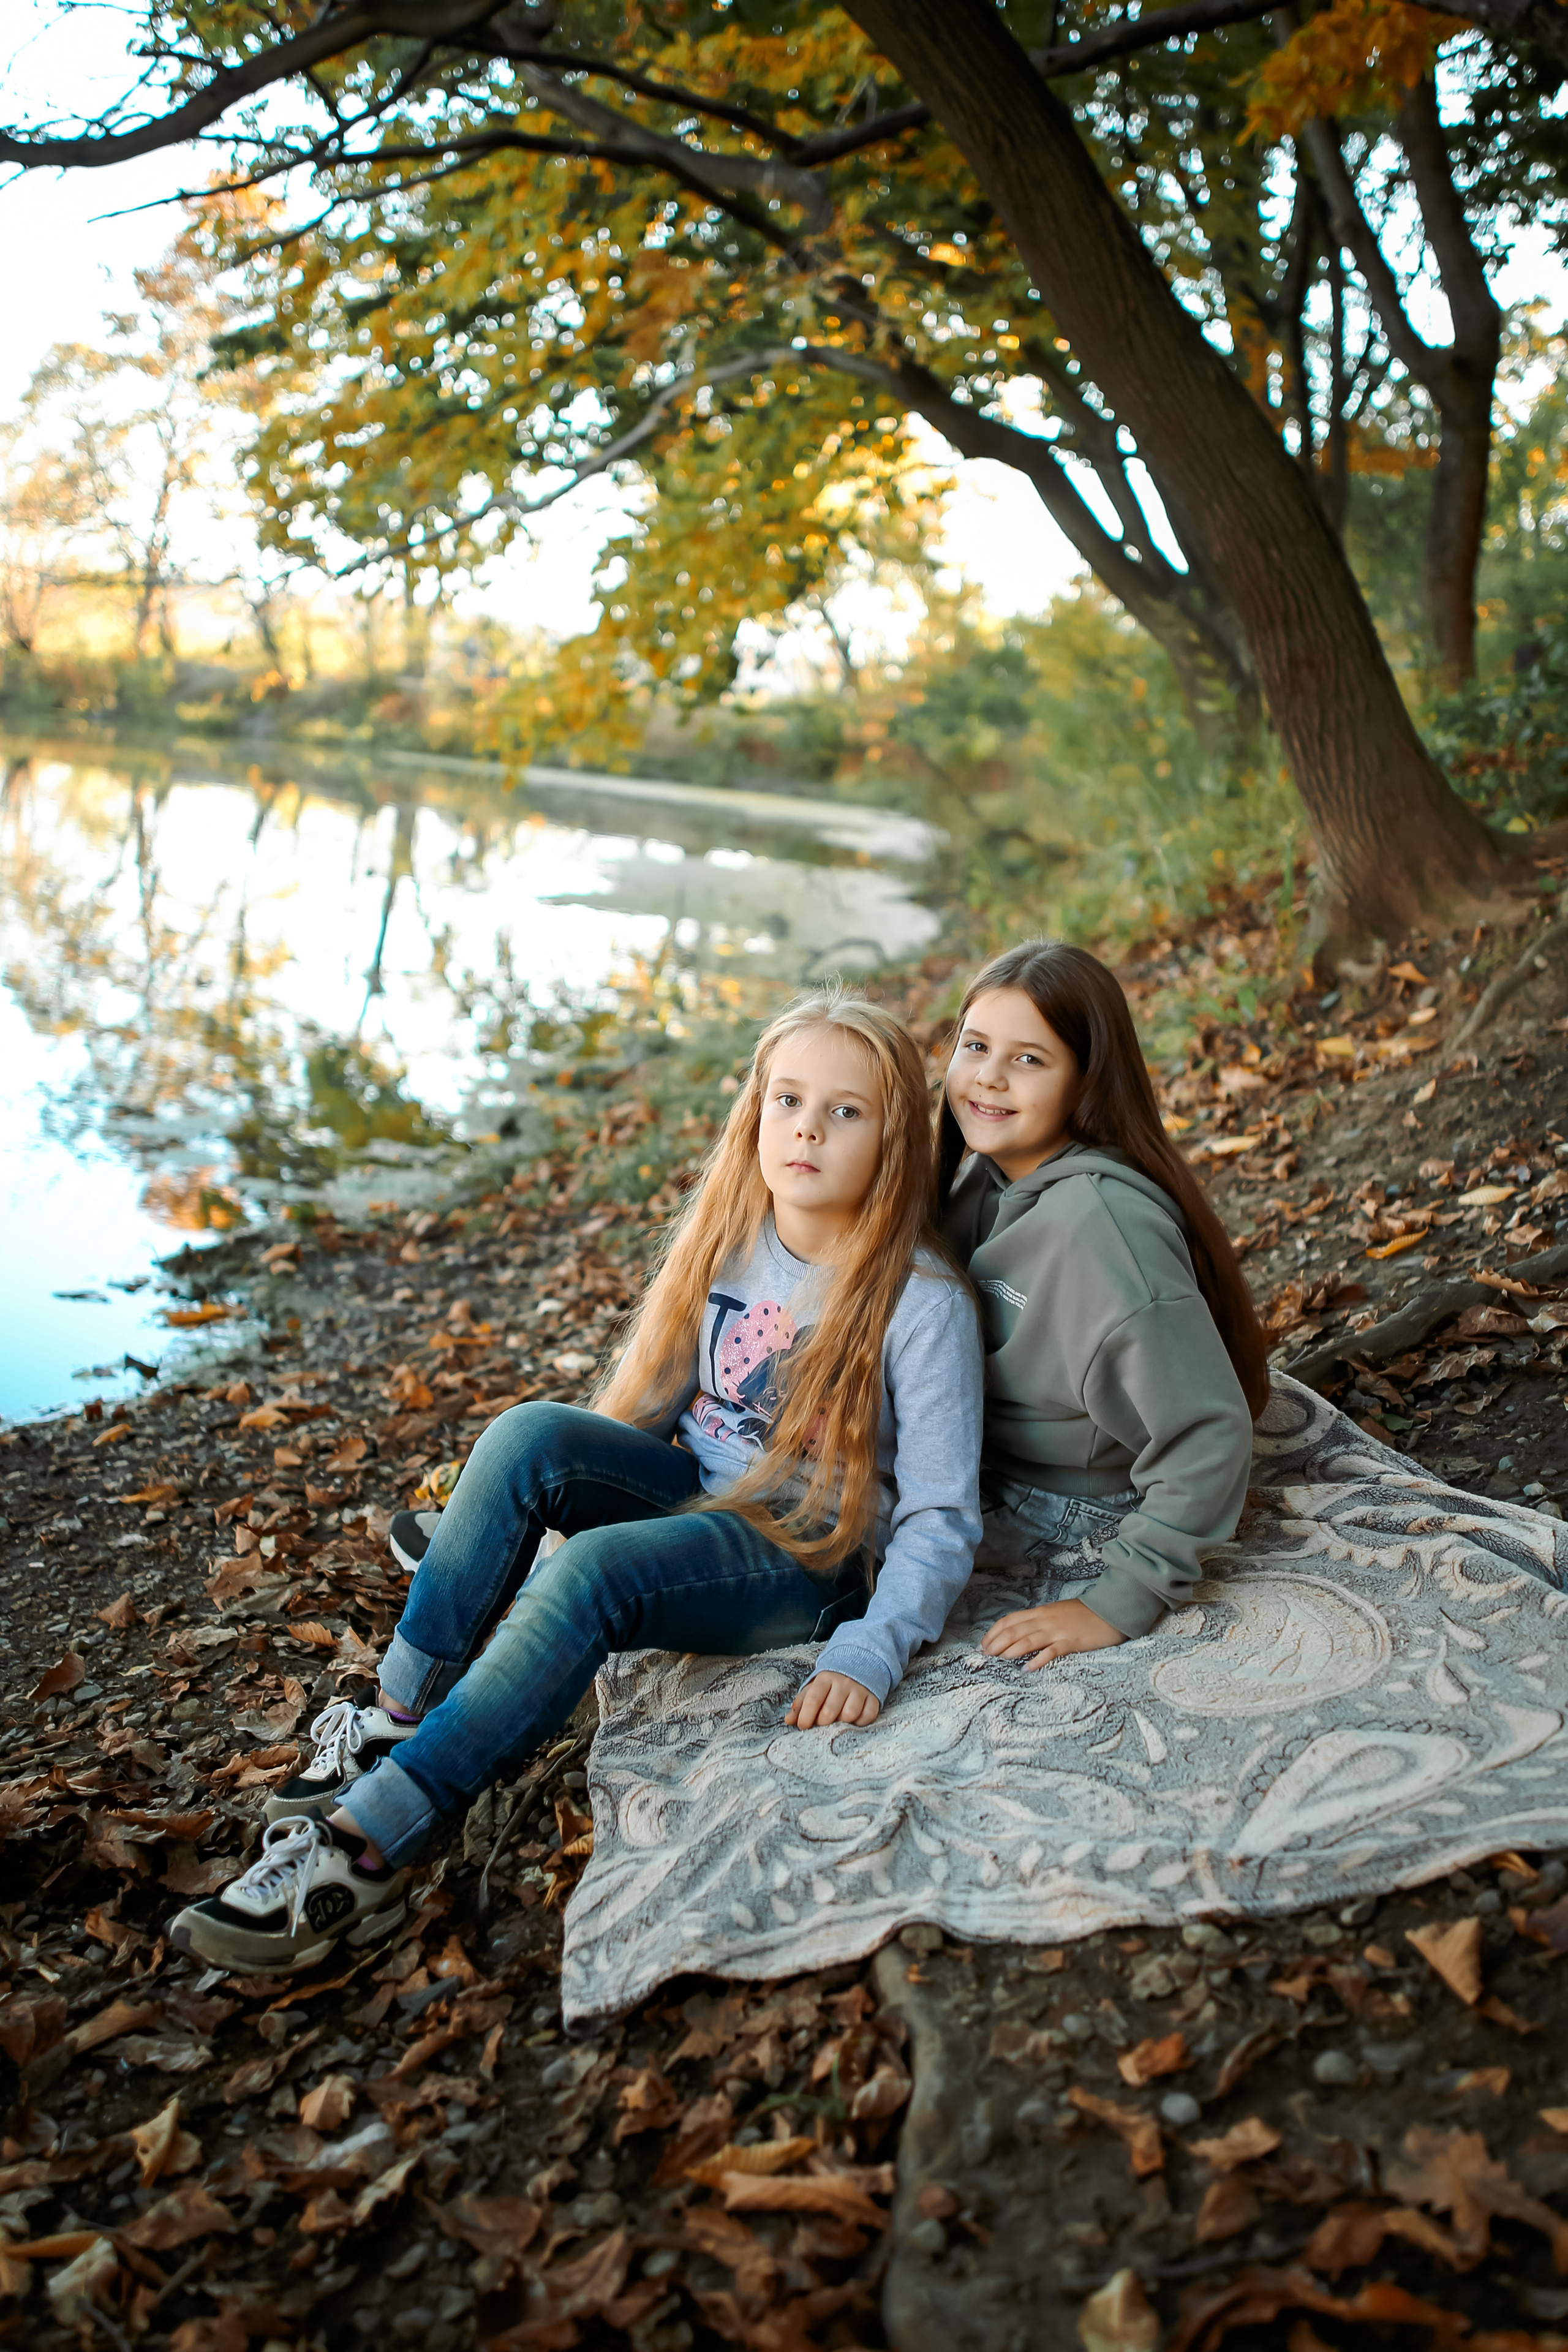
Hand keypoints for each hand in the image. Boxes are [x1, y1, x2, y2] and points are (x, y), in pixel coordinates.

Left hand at [787, 1671, 881, 1727]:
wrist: (858, 1663)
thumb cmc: (831, 1682)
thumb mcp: (814, 1687)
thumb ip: (801, 1703)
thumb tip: (788, 1720)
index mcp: (825, 1678)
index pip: (813, 1699)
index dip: (806, 1717)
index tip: (803, 1726)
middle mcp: (843, 1682)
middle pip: (830, 1711)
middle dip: (823, 1722)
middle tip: (822, 1722)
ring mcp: (860, 1689)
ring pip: (849, 1715)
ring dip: (842, 1723)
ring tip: (838, 1718)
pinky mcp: (874, 1697)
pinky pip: (868, 1716)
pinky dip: (860, 1722)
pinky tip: (854, 1719)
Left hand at [980, 1598, 1126, 1670]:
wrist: (1109, 1611)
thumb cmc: (1082, 1614)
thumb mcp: (1056, 1613)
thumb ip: (1039, 1621)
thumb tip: (1019, 1633)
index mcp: (1040, 1612)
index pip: (1009, 1621)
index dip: (993, 1632)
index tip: (983, 1644)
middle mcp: (1045, 1620)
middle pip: (1014, 1631)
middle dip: (996, 1643)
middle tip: (985, 1656)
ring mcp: (1057, 1631)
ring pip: (1028, 1640)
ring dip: (1011, 1650)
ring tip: (998, 1660)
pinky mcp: (1071, 1642)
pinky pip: (1051, 1652)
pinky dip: (1037, 1660)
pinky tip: (1027, 1669)